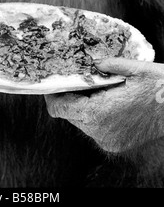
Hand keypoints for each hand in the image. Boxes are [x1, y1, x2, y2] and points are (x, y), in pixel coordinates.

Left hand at [45, 57, 163, 153]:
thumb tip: (93, 62)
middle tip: (75, 81)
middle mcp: (99, 131)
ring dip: (82, 106)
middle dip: (68, 98)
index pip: (60, 108)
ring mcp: (107, 140)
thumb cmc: (159, 87)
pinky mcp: (115, 144)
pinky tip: (106, 101)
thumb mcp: (134, 68)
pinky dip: (94, 115)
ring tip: (95, 89)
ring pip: (81, 122)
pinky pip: (94, 128)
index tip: (53, 84)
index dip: (52, 96)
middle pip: (69, 115)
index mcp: (98, 112)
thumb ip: (108, 64)